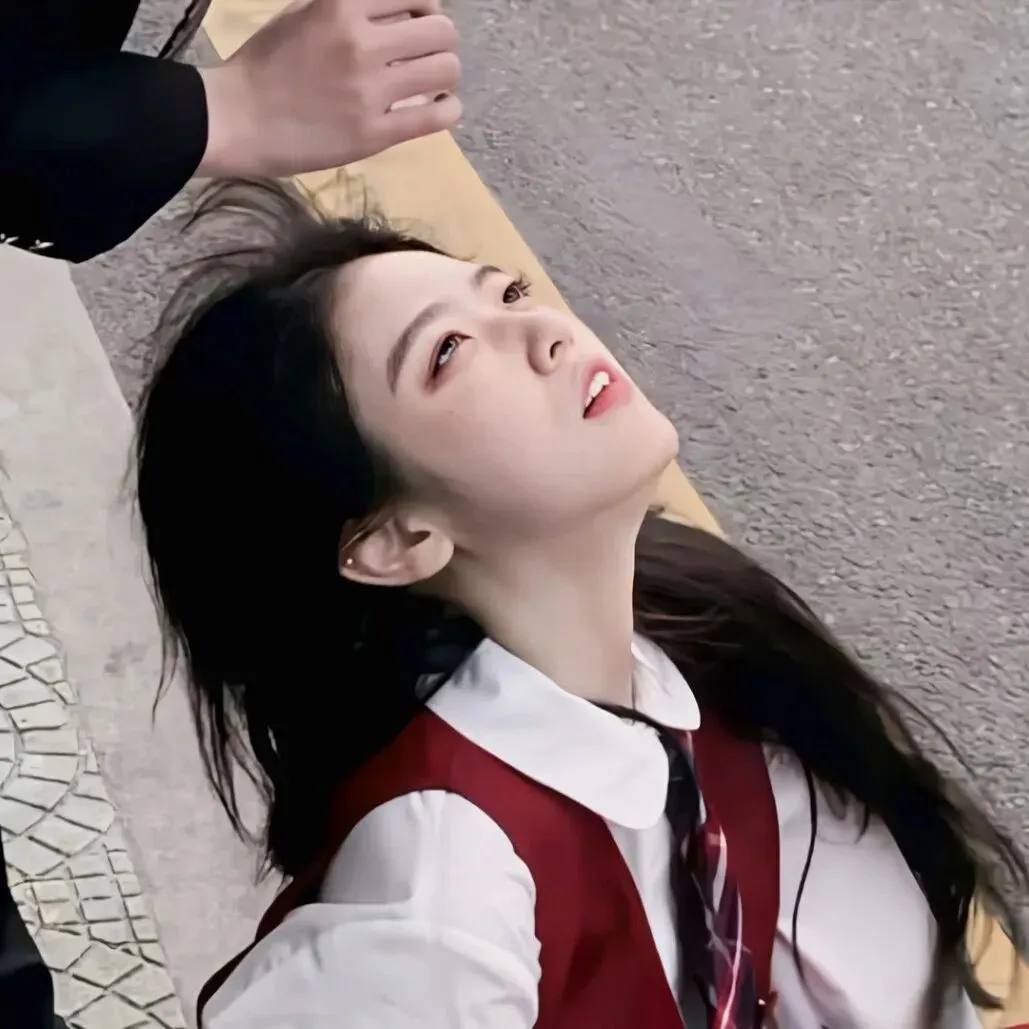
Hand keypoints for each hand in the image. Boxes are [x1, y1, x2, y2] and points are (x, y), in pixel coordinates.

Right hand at [197, 0, 460, 177]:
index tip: (419, 22)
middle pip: (441, 31)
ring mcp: (370, 91)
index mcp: (342, 5)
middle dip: (442, 41)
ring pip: (446, 70)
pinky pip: (437, 117)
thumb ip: (348, 5)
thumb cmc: (266, 65)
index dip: (427, 7)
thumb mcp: (303, 12)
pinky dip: (448, 109)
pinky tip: (442, 108)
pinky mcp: (375, 134)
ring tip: (433, 83)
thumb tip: (396, 5)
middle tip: (428, 55)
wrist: (239, 120)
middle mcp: (361, 43)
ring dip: (446, 75)